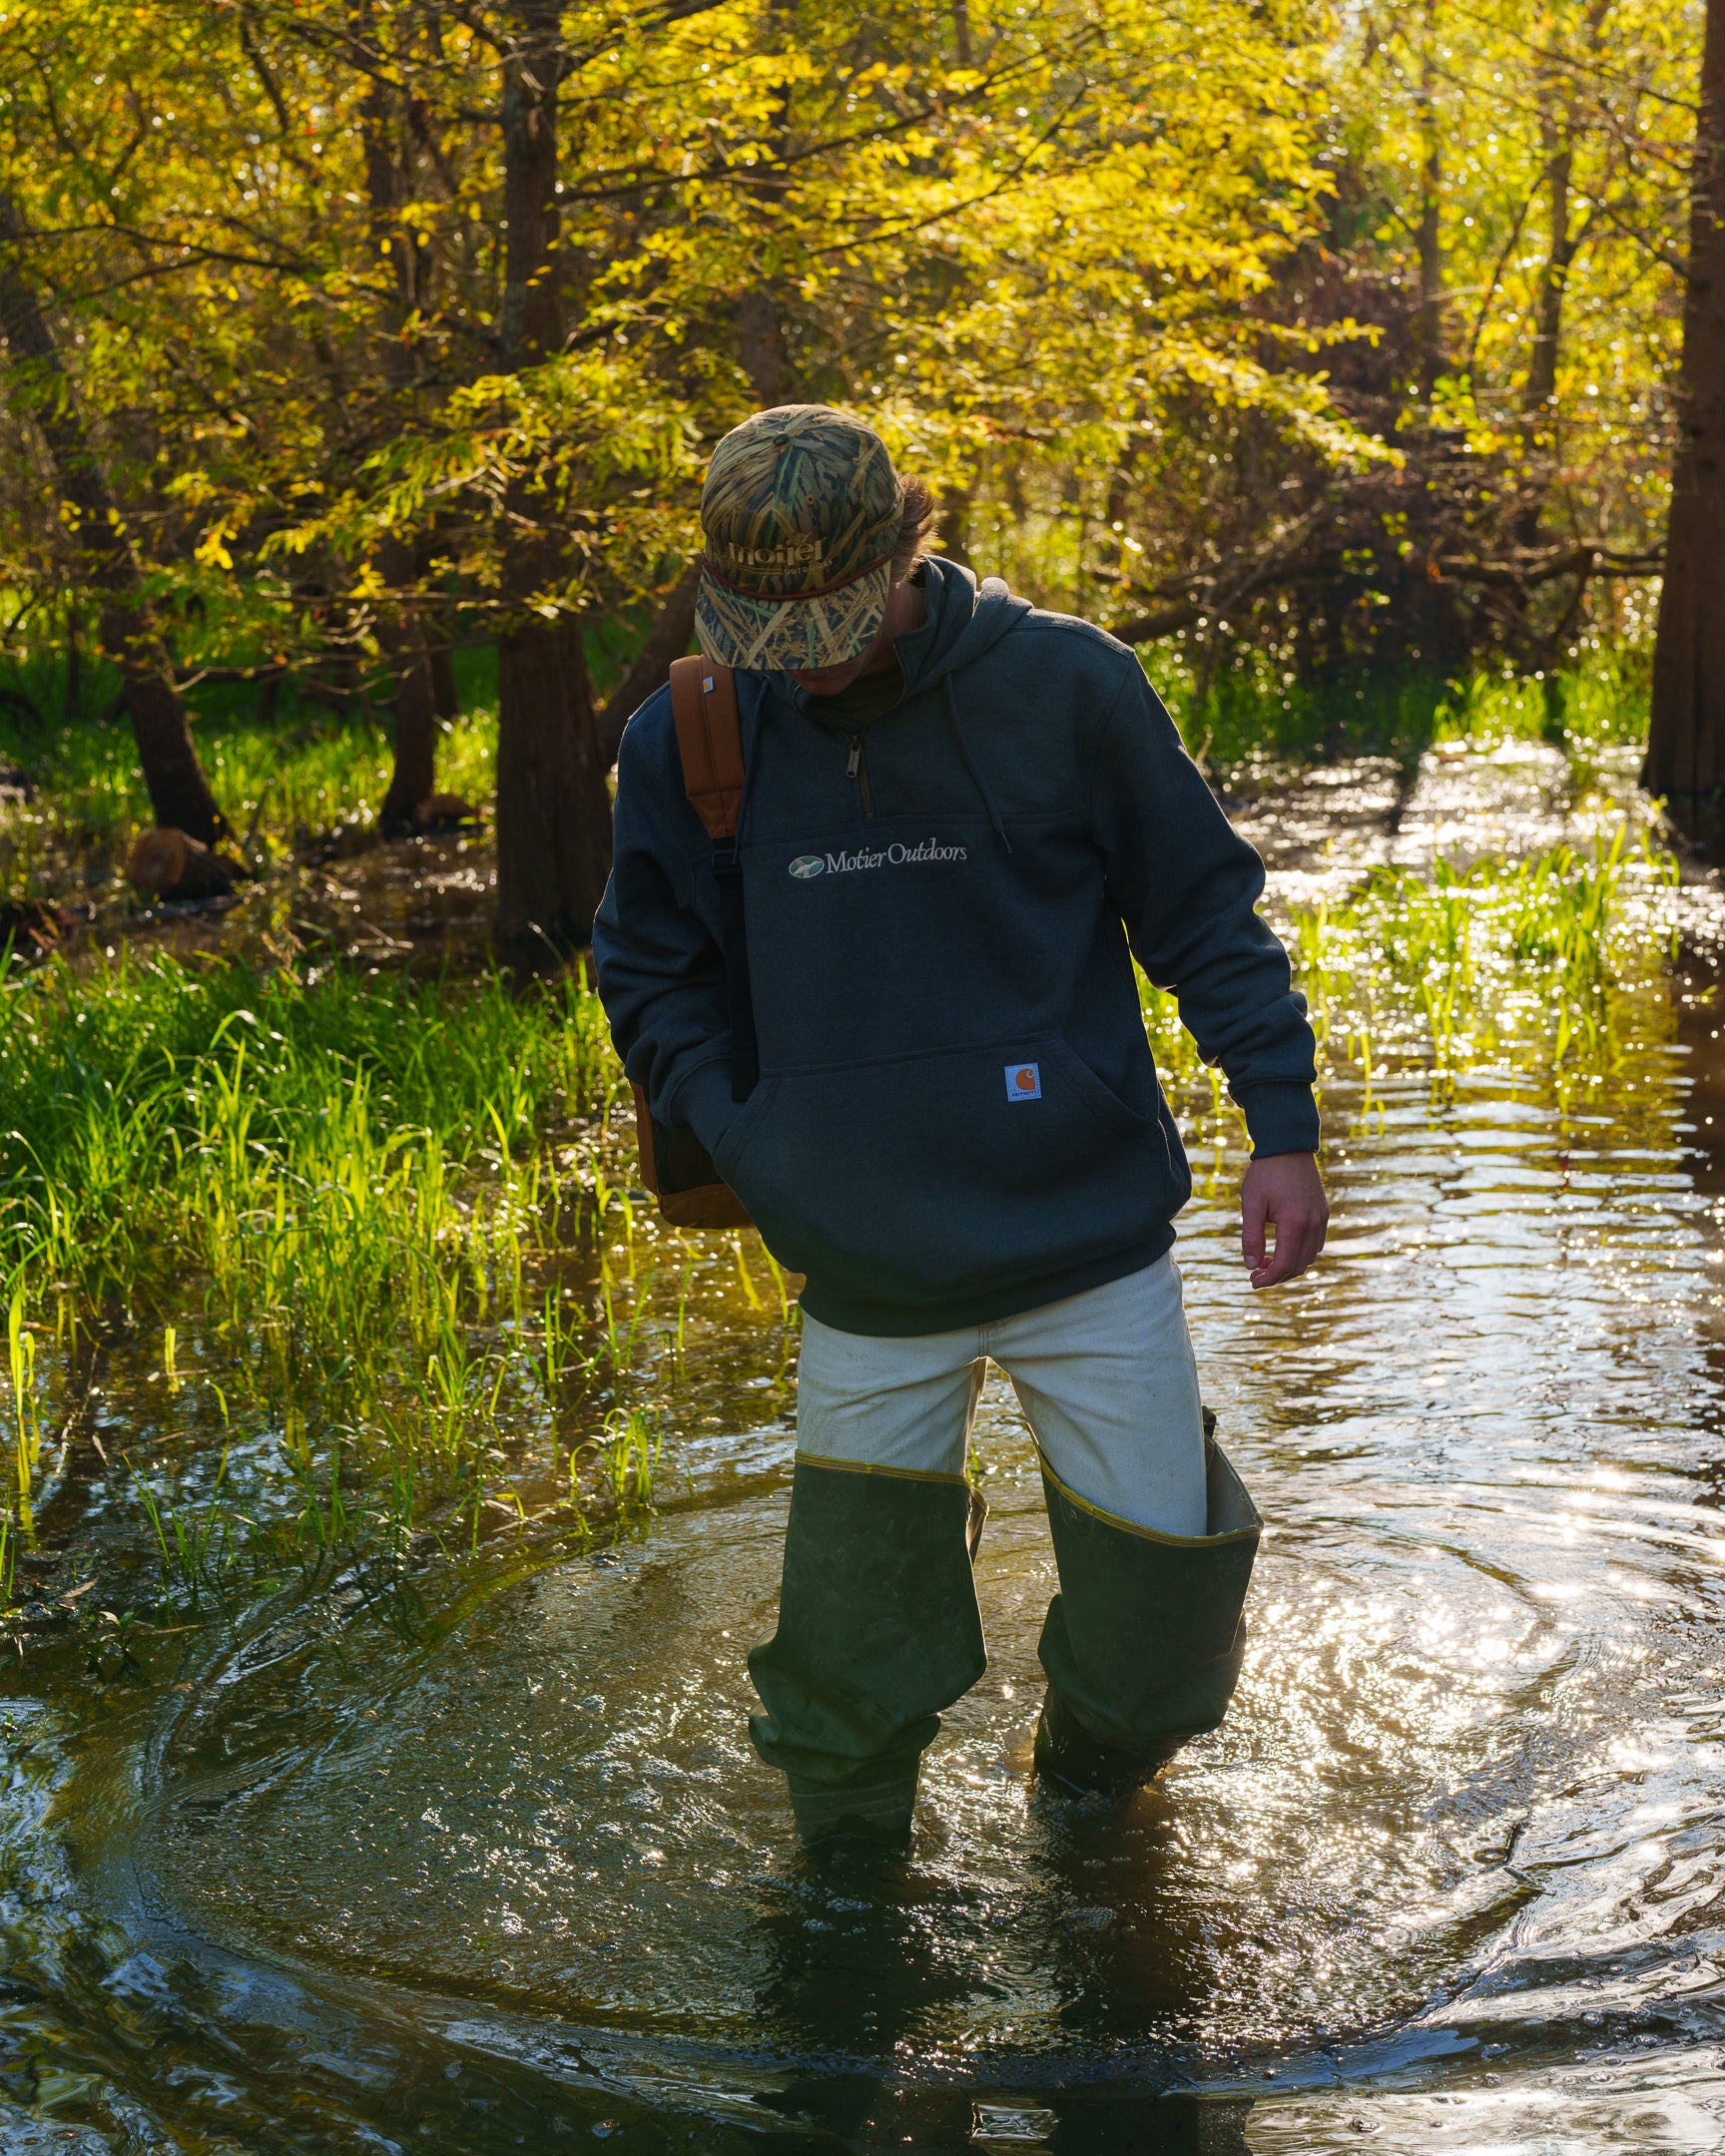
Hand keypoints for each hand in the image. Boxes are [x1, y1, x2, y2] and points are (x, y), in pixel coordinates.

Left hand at [1240, 1152, 1327, 1288]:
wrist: (1288, 1147)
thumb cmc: (1266, 1174)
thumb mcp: (1252, 1204)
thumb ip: (1251, 1237)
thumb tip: (1250, 1265)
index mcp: (1295, 1223)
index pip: (1285, 1264)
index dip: (1269, 1278)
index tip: (1253, 1281)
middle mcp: (1314, 1224)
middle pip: (1299, 1265)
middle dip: (1278, 1275)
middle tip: (1256, 1272)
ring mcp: (1322, 1218)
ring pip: (1310, 1256)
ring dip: (1290, 1264)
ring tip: (1266, 1258)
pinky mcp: (1324, 1212)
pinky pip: (1316, 1243)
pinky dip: (1300, 1252)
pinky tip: (1282, 1245)